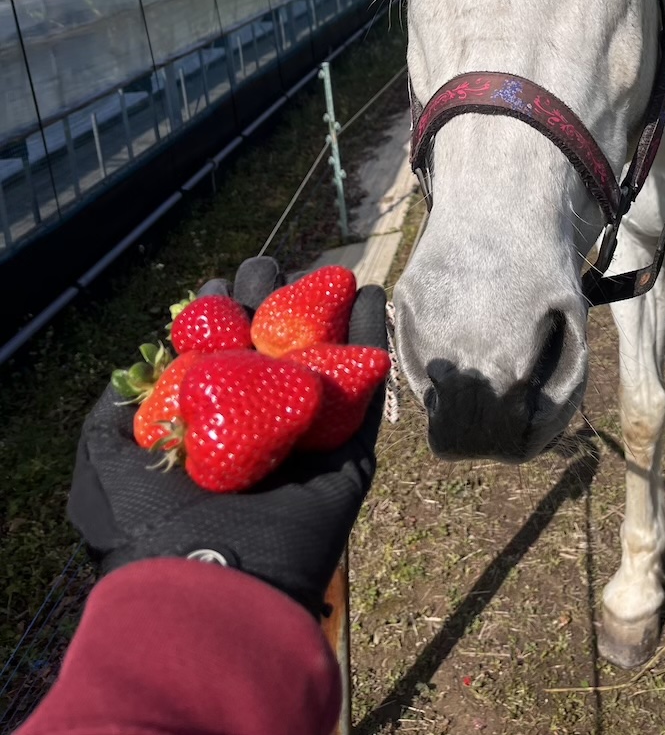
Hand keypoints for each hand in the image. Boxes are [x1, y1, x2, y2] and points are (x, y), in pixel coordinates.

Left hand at [67, 258, 386, 617]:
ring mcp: (303, 437)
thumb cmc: (150, 525)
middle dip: (268, 302)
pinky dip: (372, 339)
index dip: (214, 317)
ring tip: (327, 269)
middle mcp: (255, 428)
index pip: (214, 357)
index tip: (215, 288)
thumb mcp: (103, 462)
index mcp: (203, 427)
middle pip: (268, 349)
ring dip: (326, 310)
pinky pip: (366, 388)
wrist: (212, 583)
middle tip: (267, 270)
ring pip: (320, 360)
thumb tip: (138, 369)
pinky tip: (373, 295)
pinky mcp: (346, 453)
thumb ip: (114, 412)